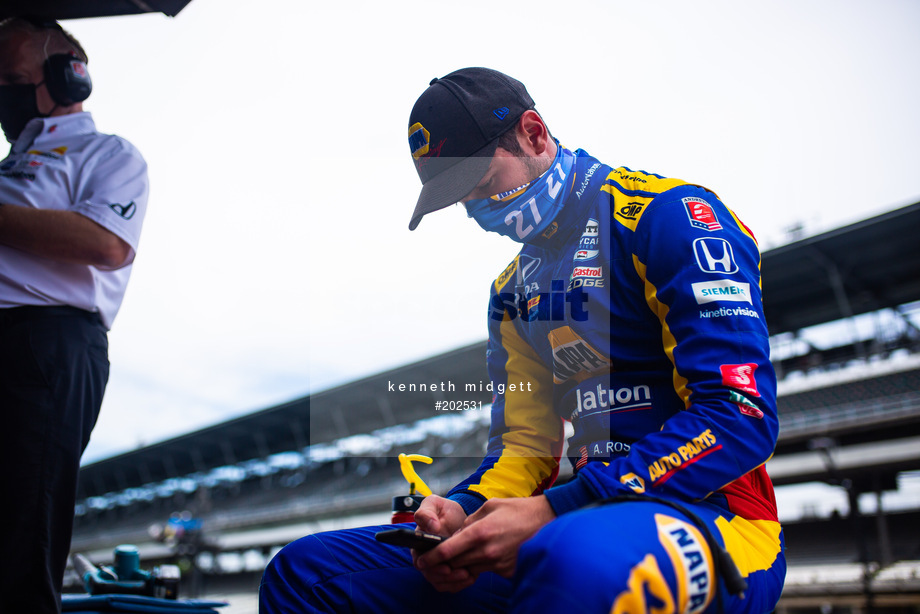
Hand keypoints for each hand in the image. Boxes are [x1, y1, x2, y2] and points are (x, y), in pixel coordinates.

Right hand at [411, 495, 470, 590]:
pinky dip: (461, 584)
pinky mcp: (449, 572)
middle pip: (431, 575)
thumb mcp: (434, 504)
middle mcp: (426, 558)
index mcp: (418, 544)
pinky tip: (472, 577)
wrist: (460, 517)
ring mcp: (437, 566)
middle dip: (447, 577)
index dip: (432, 566)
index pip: (420, 561)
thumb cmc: (445, 511)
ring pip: (442, 582)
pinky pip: (452, 584)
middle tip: (463, 572)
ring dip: (455, 582)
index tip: (445, 566)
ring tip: (470, 575)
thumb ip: (427, 513)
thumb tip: (431, 526)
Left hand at [415, 495, 555, 591]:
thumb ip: (469, 521)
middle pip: (455, 564)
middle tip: (443, 554)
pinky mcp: (507, 571)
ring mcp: (497, 564)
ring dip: (465, 562)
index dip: (431, 558)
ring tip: (472, 548)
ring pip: (470, 569)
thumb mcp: (489, 506)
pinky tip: (491, 550)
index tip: (422, 560)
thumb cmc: (517, 510)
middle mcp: (486, 552)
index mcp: (479, 533)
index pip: (447, 551)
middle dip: (447, 560)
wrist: (546, 520)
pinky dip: (483, 563)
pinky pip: (487, 571)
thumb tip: (458, 534)